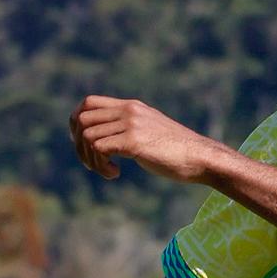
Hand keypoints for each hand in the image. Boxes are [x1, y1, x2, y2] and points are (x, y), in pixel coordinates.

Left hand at [71, 97, 221, 184]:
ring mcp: (131, 125)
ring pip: (87, 137)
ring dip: (91, 160)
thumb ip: (131, 128)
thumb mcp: (150, 131)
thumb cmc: (177, 151)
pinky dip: (101, 166)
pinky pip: (99, 149)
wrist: (200, 157)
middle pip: (81, 119)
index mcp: (131, 106)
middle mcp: (129, 111)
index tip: (83, 143)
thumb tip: (109, 139)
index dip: (76, 123)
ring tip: (108, 171)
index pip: (88, 103)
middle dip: (79, 146)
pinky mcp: (134, 142)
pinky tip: (115, 174)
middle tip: (93, 163)